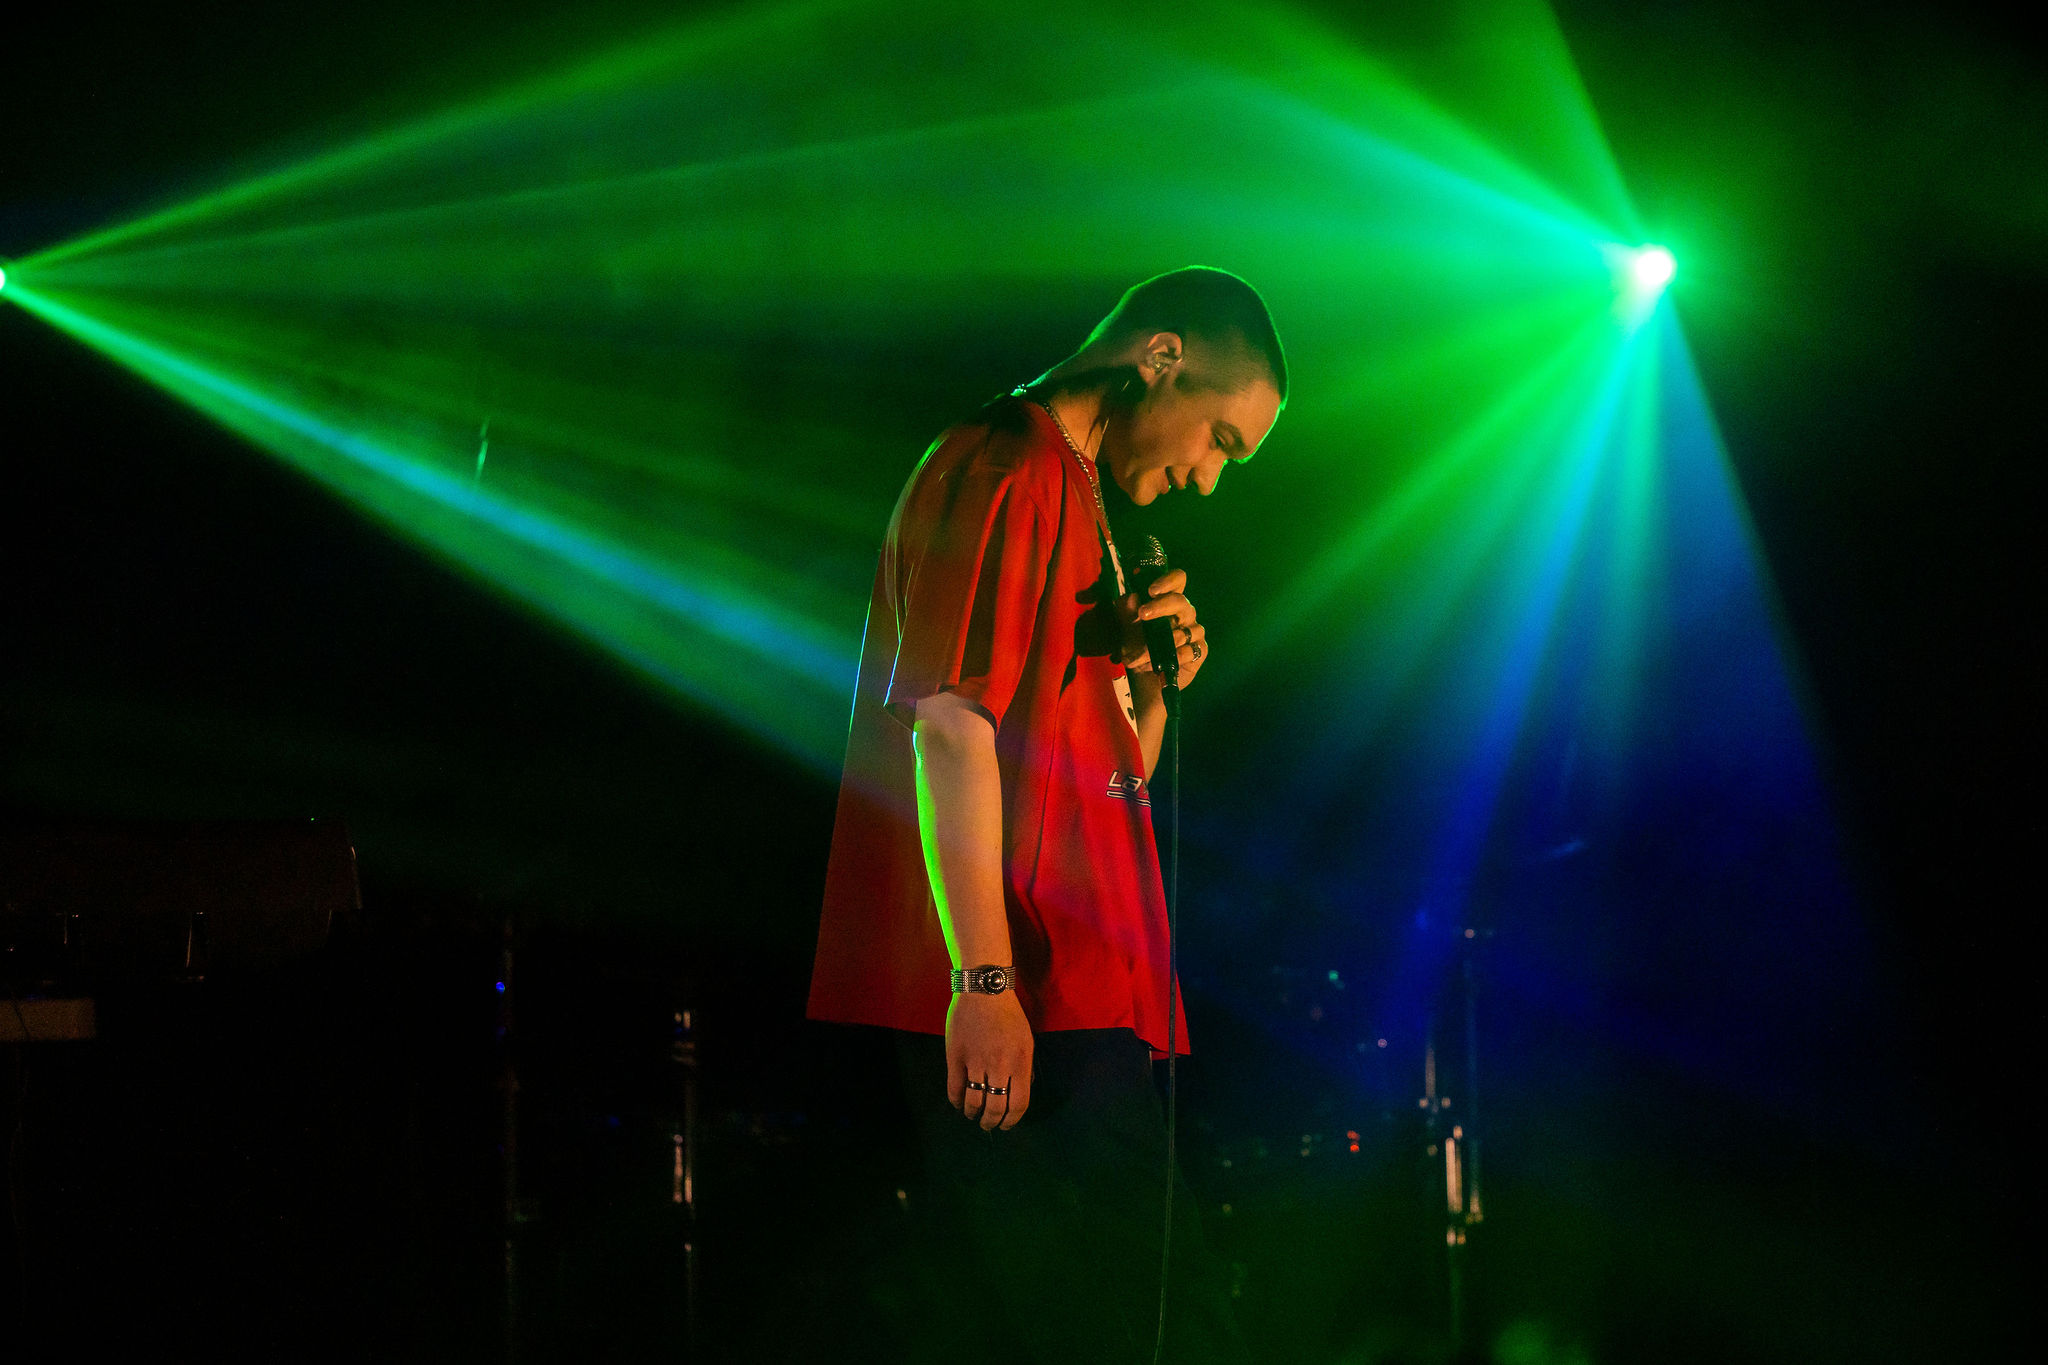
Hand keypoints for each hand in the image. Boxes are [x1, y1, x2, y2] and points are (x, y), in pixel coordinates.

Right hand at [945, 990, 1033, 1129]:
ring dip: (973, 1114)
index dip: (1012, 1120)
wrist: (984, 991)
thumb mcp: (1026, 1040)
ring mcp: (976, 1062)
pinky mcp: (956, 1056)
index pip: (1019, 1104)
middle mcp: (999, 1066)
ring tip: (973, 1115)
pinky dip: (956, 1101)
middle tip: (987, 1125)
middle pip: (996, 1107)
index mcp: (1020, 1063)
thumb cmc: (1008, 1015)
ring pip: (974, 1101)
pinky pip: (955, 1088)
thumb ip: (1025, 1068)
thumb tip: (1023, 1090)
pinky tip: (959, 1103)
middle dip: (991, 1122)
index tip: (1006, 1125)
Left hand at [1119, 566, 1207, 689]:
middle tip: (1142, 614)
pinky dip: (1176, 655)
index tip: (1151, 590)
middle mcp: (1184, 615)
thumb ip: (1126, 613)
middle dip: (1161, 606)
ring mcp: (1194, 633)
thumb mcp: (1125, 631)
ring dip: (1160, 643)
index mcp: (1168, 602)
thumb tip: (1129, 597)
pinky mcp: (1199, 652)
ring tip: (1139, 656)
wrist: (1144, 680)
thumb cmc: (1137, 649)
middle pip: (1181, 601)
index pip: (1178, 580)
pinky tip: (1161, 662)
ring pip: (1183, 631)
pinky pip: (1191, 650)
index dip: (1169, 580)